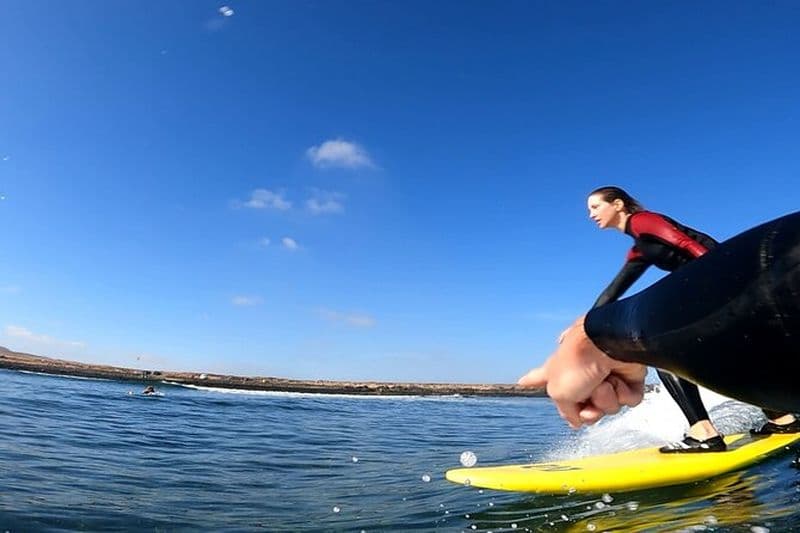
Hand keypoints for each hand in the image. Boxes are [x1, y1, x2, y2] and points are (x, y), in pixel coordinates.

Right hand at [518, 315, 646, 427]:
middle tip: (587, 398)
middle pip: (583, 407)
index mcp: (557, 372)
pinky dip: (625, 394)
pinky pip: (629, 400)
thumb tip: (577, 422)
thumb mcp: (557, 393)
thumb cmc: (578, 363)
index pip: (538, 378)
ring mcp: (604, 375)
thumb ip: (565, 412)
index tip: (521, 382)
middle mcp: (580, 374)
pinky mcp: (629, 377)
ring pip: (608, 407)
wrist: (608, 346)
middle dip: (588, 410)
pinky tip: (619, 381)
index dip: (530, 381)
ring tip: (603, 381)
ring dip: (606, 399)